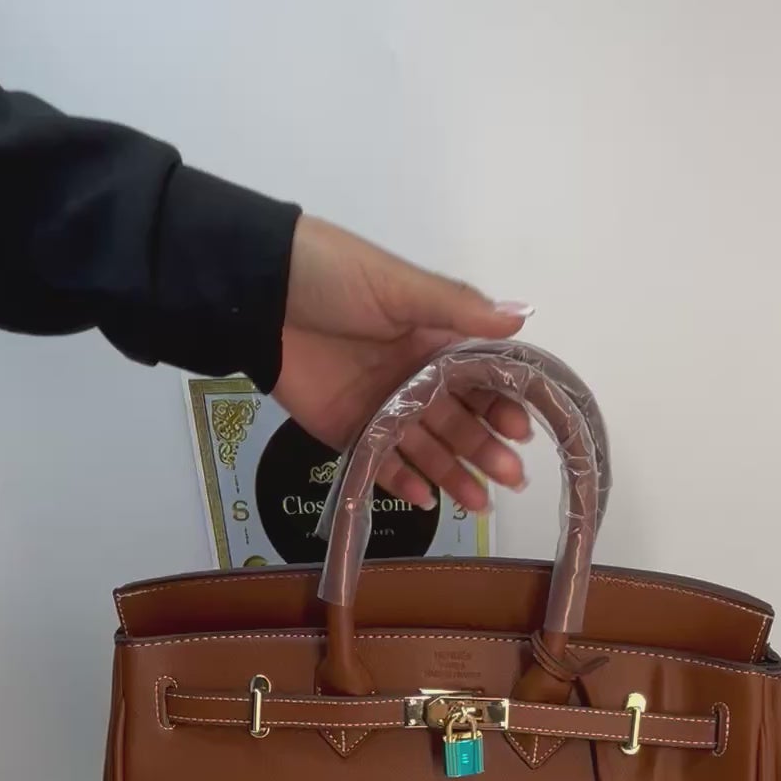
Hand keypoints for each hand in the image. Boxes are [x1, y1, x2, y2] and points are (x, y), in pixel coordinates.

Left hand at [275, 216, 533, 512]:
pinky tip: (429, 501)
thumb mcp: (399, 285)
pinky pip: (381, 462)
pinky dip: (404, 482)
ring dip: (456, 474)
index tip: (523, 431)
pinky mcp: (347, 431)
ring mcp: (381, 406)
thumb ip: (458, 309)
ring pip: (427, 448)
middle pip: (459, 420)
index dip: (503, 405)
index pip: (481, 379)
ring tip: (481, 505)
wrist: (257, 292)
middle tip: (512, 479)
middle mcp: (413, 375)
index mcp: (433, 337)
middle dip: (487, 449)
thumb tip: (523, 317)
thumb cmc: (334, 276)